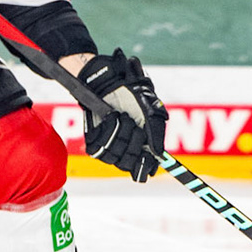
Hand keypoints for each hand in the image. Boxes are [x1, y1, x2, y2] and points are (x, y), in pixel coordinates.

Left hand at [76, 50, 166, 182]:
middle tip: (134, 125)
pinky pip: (97, 148)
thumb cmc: (134, 96)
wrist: (111, 81)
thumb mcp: (151, 113)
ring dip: (119, 133)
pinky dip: (106, 131)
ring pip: (112, 157)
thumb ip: (156, 134)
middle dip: (132, 143)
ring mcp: (108, 146)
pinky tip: (110, 118)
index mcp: (141, 147)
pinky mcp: (93, 141)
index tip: (145, 160)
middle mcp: (124, 150)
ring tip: (122, 116)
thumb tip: (158, 155)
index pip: (141, 170)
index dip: (143, 167)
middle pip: (126, 164)